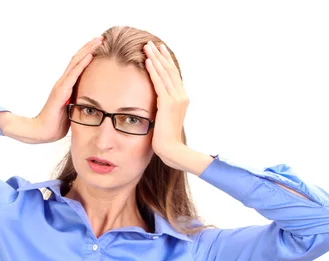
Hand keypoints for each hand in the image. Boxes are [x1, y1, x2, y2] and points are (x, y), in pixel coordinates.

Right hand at [0, 36, 103, 143]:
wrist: (42, 131)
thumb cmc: (57, 123)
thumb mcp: (72, 110)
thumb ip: (79, 102)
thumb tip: (92, 102)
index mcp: (66, 85)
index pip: (78, 65)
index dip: (88, 54)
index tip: (99, 46)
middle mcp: (63, 82)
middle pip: (77, 59)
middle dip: (89, 47)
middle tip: (101, 37)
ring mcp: (61, 85)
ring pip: (75, 62)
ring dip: (87, 50)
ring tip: (98, 41)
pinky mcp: (61, 92)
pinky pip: (73, 75)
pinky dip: (82, 64)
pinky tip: (90, 56)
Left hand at [143, 41, 189, 161]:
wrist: (172, 150)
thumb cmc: (166, 138)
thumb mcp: (166, 119)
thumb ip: (163, 108)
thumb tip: (157, 103)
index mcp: (182, 98)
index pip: (173, 75)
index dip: (166, 61)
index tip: (159, 51)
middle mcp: (181, 96)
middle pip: (170, 70)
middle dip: (160, 55)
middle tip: (152, 43)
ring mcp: (176, 99)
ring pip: (165, 73)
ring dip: (155, 58)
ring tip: (147, 47)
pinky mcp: (168, 104)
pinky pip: (159, 83)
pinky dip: (153, 71)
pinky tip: (148, 60)